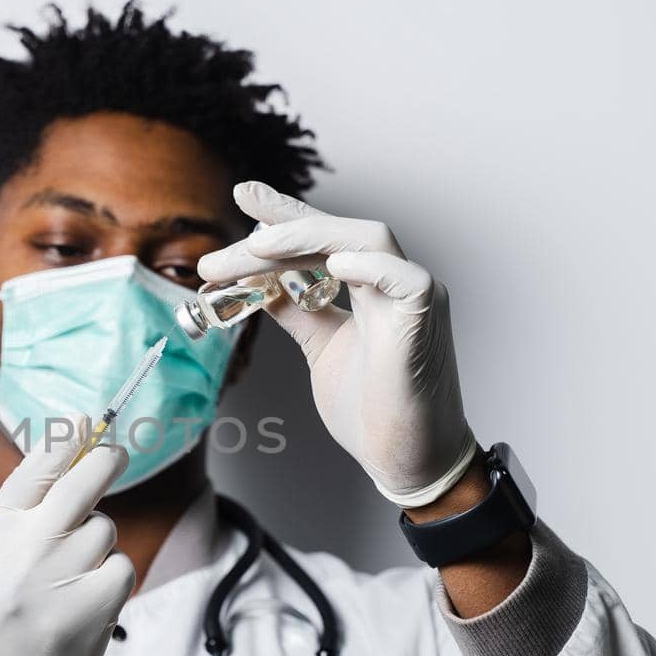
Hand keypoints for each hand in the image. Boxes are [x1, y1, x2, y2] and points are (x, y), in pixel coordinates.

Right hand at [0, 425, 136, 655]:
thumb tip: (38, 484)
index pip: (37, 465)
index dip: (68, 436)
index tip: (87, 421)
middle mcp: (25, 549)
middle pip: (86, 480)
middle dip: (106, 458)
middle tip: (116, 451)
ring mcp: (60, 581)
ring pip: (103, 531)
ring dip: (96, 545)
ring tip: (67, 581)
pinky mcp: (90, 615)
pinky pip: (119, 572)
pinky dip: (109, 582)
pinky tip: (84, 606)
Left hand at [199, 181, 477, 507]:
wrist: (406, 461)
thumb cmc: (373, 409)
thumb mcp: (321, 348)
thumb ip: (298, 312)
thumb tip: (260, 285)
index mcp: (370, 288)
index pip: (325, 237)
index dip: (287, 213)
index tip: (244, 194)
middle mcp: (394, 284)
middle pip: (339, 232)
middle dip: (282, 227)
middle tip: (229, 240)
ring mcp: (415, 301)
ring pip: (370, 239)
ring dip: (310, 238)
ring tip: (261, 247)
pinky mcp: (427, 325)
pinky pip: (408, 281)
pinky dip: (371, 268)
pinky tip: (333, 266)